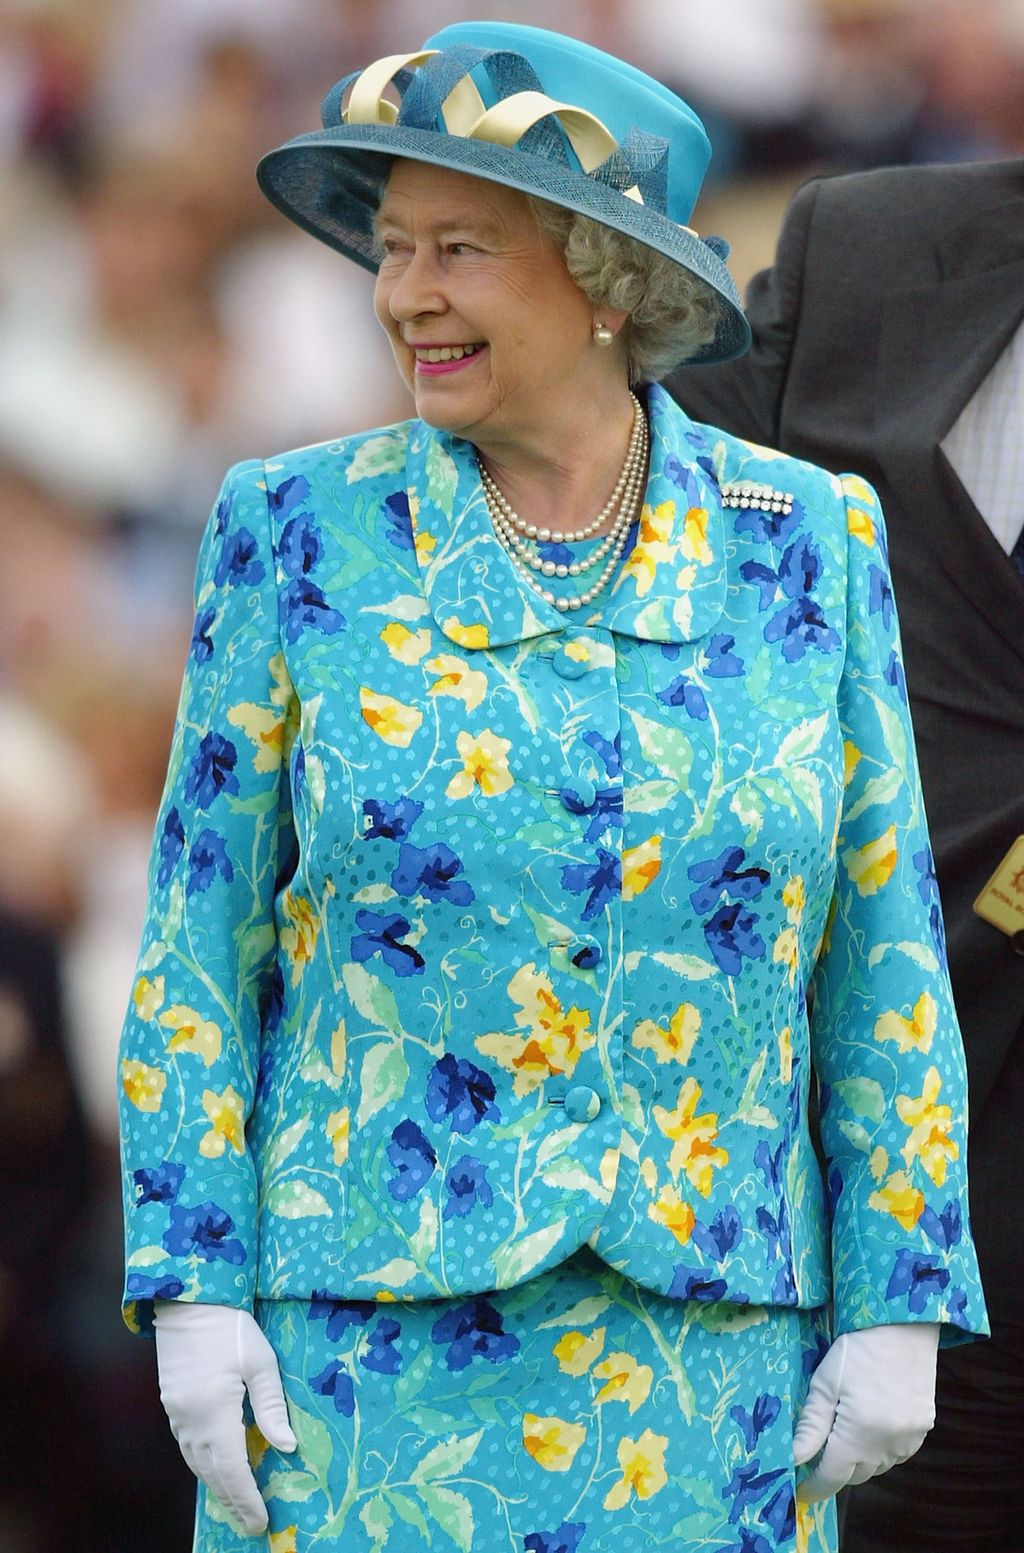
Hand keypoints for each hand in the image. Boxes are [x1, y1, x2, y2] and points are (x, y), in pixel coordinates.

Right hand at [154, 1301, 296, 1534]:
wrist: (189, 1301)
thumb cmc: (231, 1327)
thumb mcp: (260, 1362)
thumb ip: (271, 1407)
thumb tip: (287, 1447)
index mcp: (214, 1412)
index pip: (232, 1469)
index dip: (247, 1498)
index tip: (260, 1521)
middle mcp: (190, 1421)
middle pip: (212, 1473)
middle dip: (233, 1502)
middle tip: (250, 1526)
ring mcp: (177, 1414)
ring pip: (197, 1463)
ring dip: (217, 1487)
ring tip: (237, 1506)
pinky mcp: (173, 1405)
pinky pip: (188, 1447)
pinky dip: (203, 1466)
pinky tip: (215, 1471)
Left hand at [793, 1322, 938, 1503]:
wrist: (902, 1329)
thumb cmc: (856, 1351)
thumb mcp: (825, 1384)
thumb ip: (810, 1427)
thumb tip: (792, 1459)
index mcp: (858, 1434)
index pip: (832, 1477)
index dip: (814, 1487)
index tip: (799, 1490)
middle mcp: (887, 1445)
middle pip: (854, 1475)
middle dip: (834, 1469)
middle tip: (818, 1452)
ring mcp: (908, 1440)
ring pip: (876, 1467)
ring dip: (857, 1460)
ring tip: (844, 1431)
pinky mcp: (922, 1431)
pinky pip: (895, 1454)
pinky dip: (879, 1449)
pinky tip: (871, 1426)